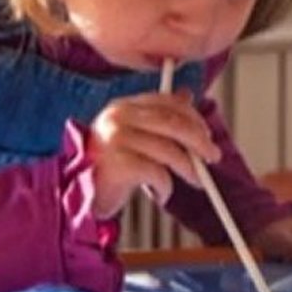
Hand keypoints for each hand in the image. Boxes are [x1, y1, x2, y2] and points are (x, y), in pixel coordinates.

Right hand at [87, 88, 221, 218]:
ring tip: (192, 180)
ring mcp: (115, 139)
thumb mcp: (136, 136)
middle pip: (172, 123)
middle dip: (199, 141)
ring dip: (188, 169)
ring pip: (168, 150)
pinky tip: (161, 193)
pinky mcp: (117, 164)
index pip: (167, 102)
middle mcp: (117, 117)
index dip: (194, 118)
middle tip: (213, 157)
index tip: (208, 135)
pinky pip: (157, 173)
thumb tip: (187, 95)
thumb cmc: (110, 167)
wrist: (78, 196)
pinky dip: (166, 187)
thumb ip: (158, 116)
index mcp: (123, 106)